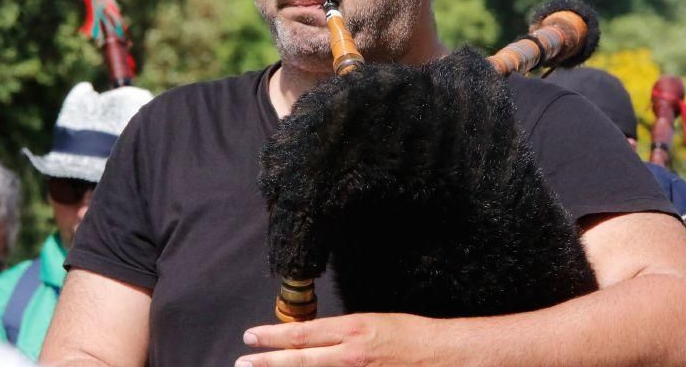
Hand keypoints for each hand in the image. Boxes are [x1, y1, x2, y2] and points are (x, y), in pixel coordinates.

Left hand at [235, 313, 447, 366]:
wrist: (443, 356)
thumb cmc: (412, 334)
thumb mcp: (373, 323)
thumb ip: (343, 333)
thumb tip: (316, 340)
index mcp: (352, 330)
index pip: (303, 333)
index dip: (273, 336)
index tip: (251, 337)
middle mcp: (350, 354)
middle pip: (300, 360)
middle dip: (267, 363)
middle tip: (242, 363)